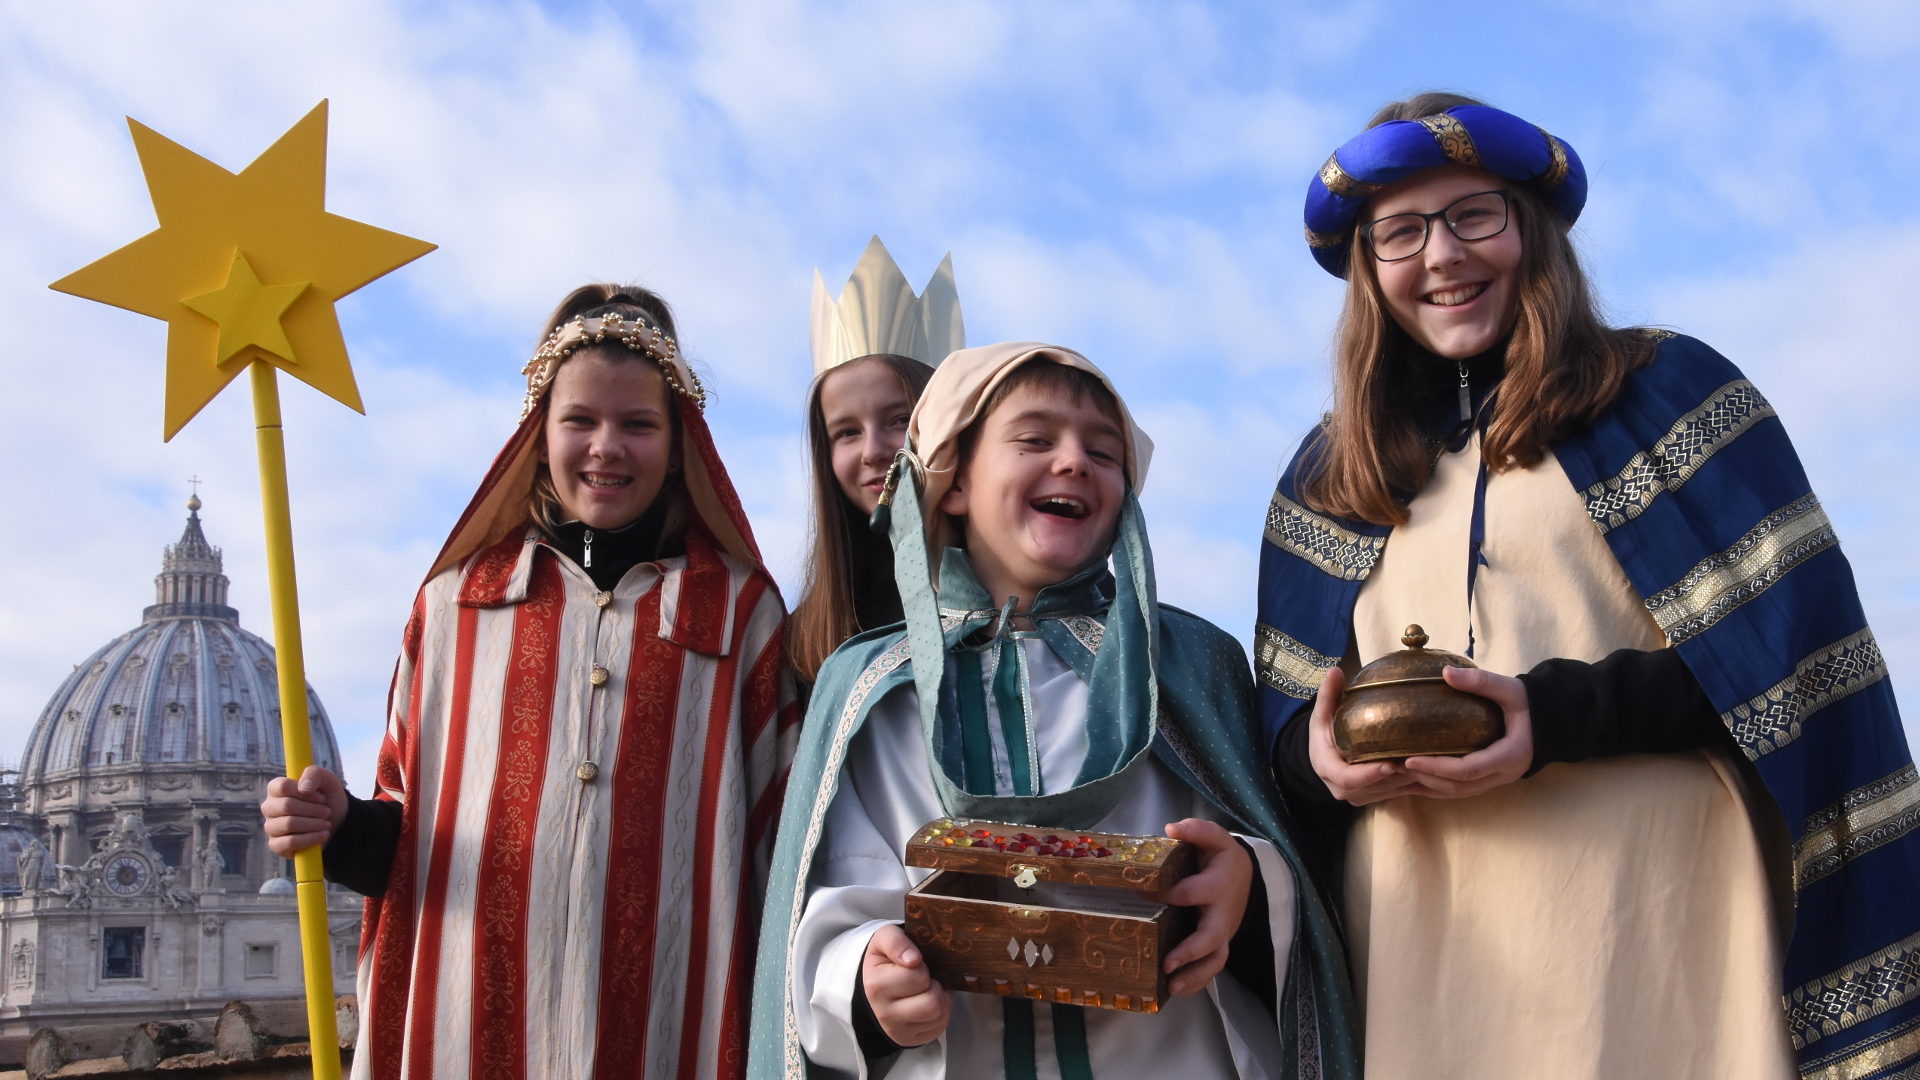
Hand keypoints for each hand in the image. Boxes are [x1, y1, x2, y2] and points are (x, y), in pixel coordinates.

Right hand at [260, 765, 348, 856]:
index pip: (282, 787)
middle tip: (327, 812)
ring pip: (289, 824)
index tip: (322, 798)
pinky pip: (289, 842)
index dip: (305, 793)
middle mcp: (269, 807)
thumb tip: (303, 788)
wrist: (336, 822)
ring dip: (313, 824)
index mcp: (276, 789)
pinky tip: (322, 834)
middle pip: (286, 806)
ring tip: (326, 823)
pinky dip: (310, 838)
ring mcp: (271, 827)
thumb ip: (314, 774)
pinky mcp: (276, 845)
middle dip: (313, 810)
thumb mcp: (326, 780)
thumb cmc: (326, 797)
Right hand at [862, 924, 949, 1047]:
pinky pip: (939, 1027)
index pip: (918, 977)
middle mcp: (883, 1013)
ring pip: (938, 1016)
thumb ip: (896, 941)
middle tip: (924, 979)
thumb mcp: (884, 939)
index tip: (914, 964)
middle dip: (933, 985)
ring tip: (928, 990)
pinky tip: (928, 1003)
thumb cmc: (885, 960)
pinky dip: (940, 1013)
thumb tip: (913, 959)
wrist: (875, 985)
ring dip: (940, 999)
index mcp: (876, 986)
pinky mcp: (909, 1040)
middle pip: (932, 1002)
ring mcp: (897, 1030)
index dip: (922, 967)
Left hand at [1149, 819, 1250, 994]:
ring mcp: (1222, 932)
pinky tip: (1175, 989)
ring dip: (1195, 975)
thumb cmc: (1221, 858)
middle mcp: (1222, 913)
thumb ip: (1196, 830)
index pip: (1192, 892)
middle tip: (1167, 962)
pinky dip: (1196, 981)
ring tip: (1171, 986)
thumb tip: (1171, 828)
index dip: (1167, 895)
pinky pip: (1212, 967)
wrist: (1246, 877)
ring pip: (1215, 959)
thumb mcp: (1214, 838)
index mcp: (1218, 884)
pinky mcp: (1218, 944)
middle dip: (1190, 951)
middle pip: (1212, 936)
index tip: (1141, 895)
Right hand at [1308, 667, 1421, 804]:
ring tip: (1430, 763)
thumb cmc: (1324, 733)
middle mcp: (1342, 789)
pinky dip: (1412, 782)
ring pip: (1388, 792)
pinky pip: (1395, 793)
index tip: (1389, 764)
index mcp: (1327, 768)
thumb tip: (1335, 670)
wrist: (1323, 756)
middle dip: (1397, 777)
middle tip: (1420, 761)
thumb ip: (1328, 694)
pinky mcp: (1374, 797)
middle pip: (1373, 788)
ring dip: (1408, 780)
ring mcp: (1360, 796)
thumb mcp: (1322, 714)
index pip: (1348, 778)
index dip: (1368, 774)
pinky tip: (1430, 768)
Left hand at [1398, 666, 1533, 797]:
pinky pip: (1461, 789)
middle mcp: (1503, 774)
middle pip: (1458, 787)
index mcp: (1509, 755)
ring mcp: (1498, 780)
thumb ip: (1481, 682)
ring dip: (1428, 787)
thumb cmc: (1534, 703)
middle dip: (1425, 779)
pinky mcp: (1491, 778)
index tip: (1410, 760)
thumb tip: (1446, 673)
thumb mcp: (1512, 689)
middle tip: (1394, 767)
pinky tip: (1414, 780)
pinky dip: (1437, 786)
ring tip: (1397, 775)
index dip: (1438, 768)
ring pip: (1458, 793)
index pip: (1468, 769)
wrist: (1555, 720)